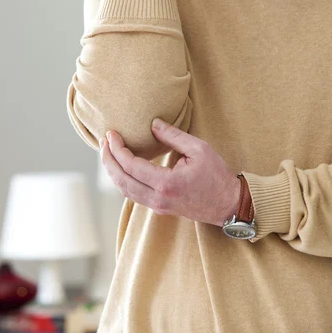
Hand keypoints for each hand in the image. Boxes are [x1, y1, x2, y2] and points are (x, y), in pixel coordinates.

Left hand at [99, 118, 240, 227]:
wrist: (228, 204)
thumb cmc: (217, 176)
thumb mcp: (199, 149)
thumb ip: (173, 136)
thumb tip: (152, 124)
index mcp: (167, 184)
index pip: (131, 166)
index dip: (117, 149)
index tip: (111, 134)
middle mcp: (158, 198)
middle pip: (121, 180)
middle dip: (108, 160)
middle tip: (104, 141)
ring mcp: (158, 206)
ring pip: (125, 190)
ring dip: (113, 171)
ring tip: (108, 152)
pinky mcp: (160, 208)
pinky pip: (134, 194)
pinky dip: (123, 180)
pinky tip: (121, 167)